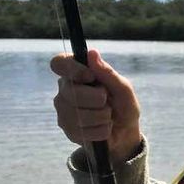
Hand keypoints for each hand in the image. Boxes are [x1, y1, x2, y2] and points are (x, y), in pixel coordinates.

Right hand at [50, 49, 141, 164]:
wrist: (125, 131)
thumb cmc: (123, 104)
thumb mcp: (122, 88)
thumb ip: (107, 73)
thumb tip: (91, 52)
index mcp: (77, 73)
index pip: (58, 63)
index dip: (72, 69)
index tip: (90, 77)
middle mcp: (65, 89)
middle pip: (71, 91)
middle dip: (98, 98)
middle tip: (107, 101)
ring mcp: (63, 110)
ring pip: (78, 114)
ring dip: (102, 116)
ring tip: (108, 115)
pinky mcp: (67, 129)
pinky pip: (83, 131)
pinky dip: (101, 130)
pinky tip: (104, 128)